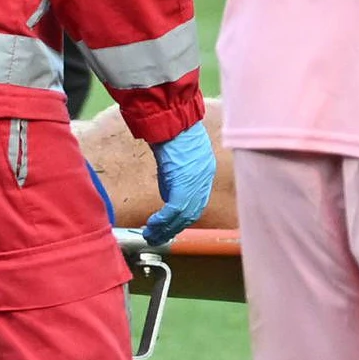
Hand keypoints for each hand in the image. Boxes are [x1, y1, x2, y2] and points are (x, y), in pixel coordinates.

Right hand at [144, 122, 213, 244]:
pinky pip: (173, 211)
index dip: (184, 218)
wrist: (172, 122)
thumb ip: (177, 176)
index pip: (198, 203)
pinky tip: (152, 225)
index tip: (171, 226)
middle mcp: (204, 180)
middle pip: (192, 213)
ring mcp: (196, 183)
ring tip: (152, 235)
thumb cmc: (173, 132)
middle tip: (159, 237)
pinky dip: (162, 221)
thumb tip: (168, 194)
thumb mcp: (180, 157)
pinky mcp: (184, 185)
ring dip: (165, 229)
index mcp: (206, 172)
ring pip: (183, 216)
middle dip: (174, 228)